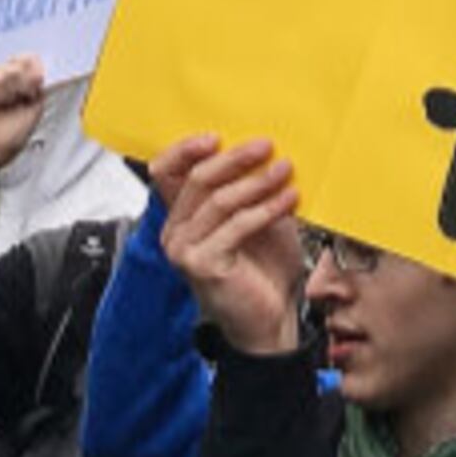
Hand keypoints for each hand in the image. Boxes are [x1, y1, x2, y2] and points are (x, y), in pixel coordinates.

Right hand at [148, 136, 305, 356]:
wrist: (272, 321)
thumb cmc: (263, 272)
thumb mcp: (258, 220)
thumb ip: (251, 190)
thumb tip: (270, 152)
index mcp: (181, 217)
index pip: (167, 173)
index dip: (186, 149)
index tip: (217, 135)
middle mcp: (175, 232)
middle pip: (196, 180)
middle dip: (234, 159)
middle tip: (265, 146)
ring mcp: (184, 250)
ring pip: (218, 200)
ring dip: (256, 182)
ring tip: (285, 170)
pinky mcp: (202, 265)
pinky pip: (236, 226)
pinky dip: (266, 209)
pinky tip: (289, 200)